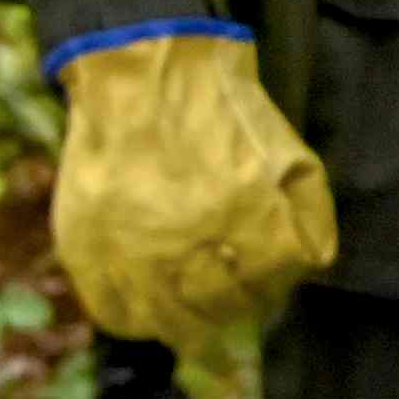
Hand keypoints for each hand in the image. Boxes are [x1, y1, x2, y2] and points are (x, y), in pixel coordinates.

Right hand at [51, 24, 341, 340]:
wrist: (141, 73)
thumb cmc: (223, 110)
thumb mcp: (291, 154)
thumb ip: (312, 216)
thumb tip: (309, 267)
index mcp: (246, 224)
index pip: (270, 291)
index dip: (273, 289)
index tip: (267, 284)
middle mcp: (188, 250)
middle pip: (221, 313)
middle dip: (235, 308)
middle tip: (232, 298)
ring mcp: (131, 255)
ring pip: (169, 324)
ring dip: (190, 324)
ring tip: (195, 311)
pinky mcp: (87, 252)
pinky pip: (115, 314)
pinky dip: (137, 320)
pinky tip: (149, 310)